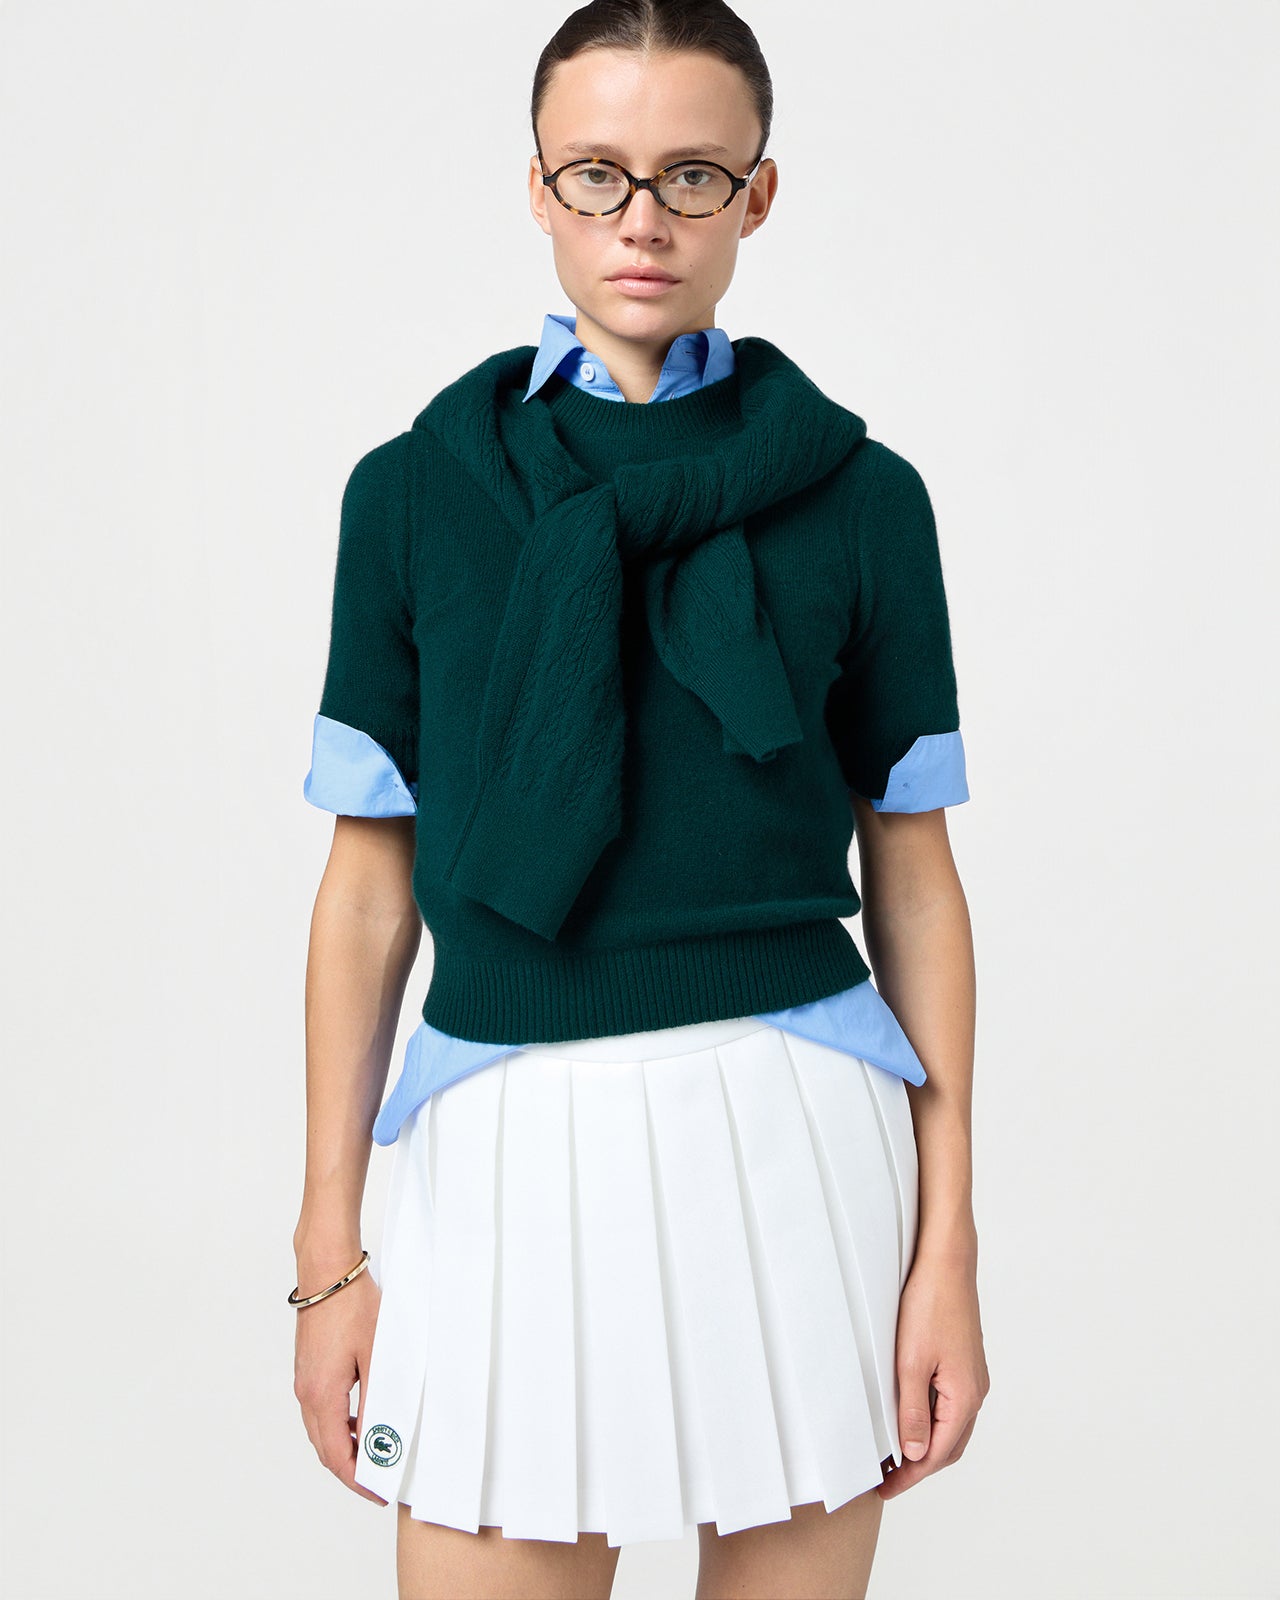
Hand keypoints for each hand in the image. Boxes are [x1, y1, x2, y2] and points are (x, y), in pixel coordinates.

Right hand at [293, 1267, 387, 1505]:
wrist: (327, 1271)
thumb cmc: (353, 1306)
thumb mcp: (377, 1354)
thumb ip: (379, 1398)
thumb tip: (383, 1434)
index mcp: (322, 1396)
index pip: (338, 1456)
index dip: (358, 1480)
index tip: (379, 1492)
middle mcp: (306, 1393)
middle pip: (325, 1449)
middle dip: (351, 1470)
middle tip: (379, 1480)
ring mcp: (304, 1380)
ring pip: (321, 1430)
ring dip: (344, 1447)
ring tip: (375, 1452)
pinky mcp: (307, 1368)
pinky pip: (320, 1410)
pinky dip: (338, 1424)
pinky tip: (360, 1418)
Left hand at [877, 1251, 989, 1499]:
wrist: (946, 1262)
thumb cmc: (929, 1305)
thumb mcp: (911, 1362)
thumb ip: (914, 1411)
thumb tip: (916, 1454)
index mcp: (965, 1397)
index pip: (938, 1453)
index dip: (911, 1475)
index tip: (886, 1488)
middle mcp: (975, 1391)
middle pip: (950, 1446)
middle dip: (920, 1466)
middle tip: (888, 1478)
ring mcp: (972, 1376)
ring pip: (952, 1427)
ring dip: (927, 1444)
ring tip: (895, 1454)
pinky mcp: (964, 1362)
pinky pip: (951, 1405)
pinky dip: (932, 1421)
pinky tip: (911, 1417)